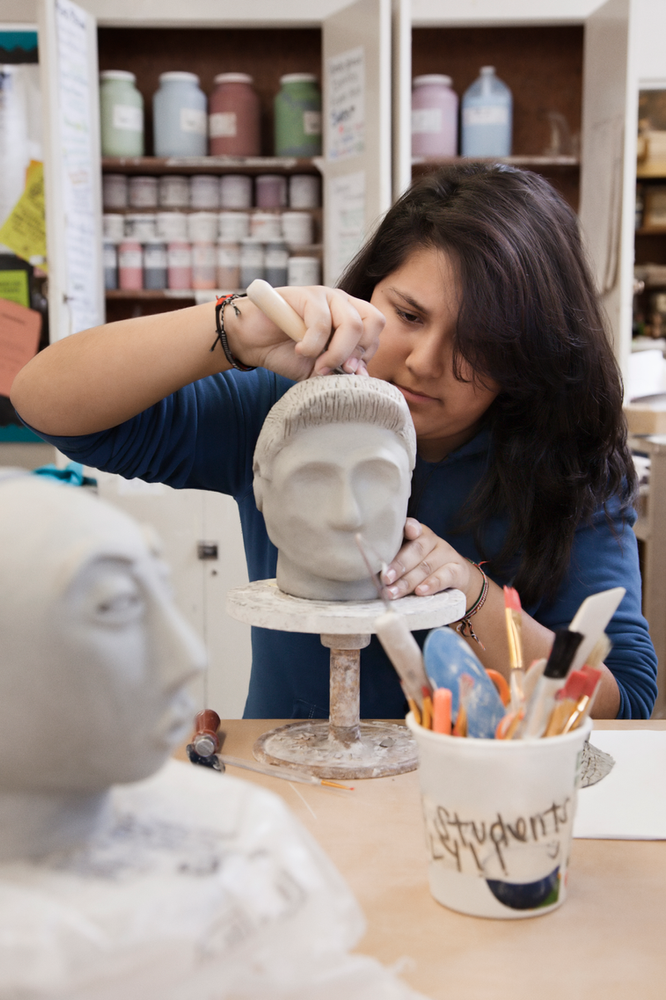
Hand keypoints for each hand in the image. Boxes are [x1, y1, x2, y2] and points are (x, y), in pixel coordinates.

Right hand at [226, 285, 384, 379]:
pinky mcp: (306, 295)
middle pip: (373, 323)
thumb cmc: (286, 352)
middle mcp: (342, 303)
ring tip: (318, 364)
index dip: (367, 354)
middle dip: (358, 353)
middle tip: (339, 370)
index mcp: (351, 317)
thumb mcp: (319, 368)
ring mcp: (326, 296)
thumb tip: (363, 377)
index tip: (348, 373)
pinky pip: (321, 323)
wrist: (252, 340)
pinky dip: (312, 345)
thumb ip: (340, 371)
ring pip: (351, 324)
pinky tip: (299, 350)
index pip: (376, 331)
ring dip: (337, 352)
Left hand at [381, 519, 480, 602]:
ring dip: (408, 582)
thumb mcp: (407, 560)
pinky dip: (431, 584)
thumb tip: (368, 570)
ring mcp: (446, 554)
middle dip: (398, 565)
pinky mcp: (458, 570)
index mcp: (417, 533)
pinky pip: (445, 576)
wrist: (455, 578)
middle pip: (416, 550)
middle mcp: (432, 540)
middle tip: (385, 579)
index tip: (404, 532)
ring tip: (393, 592)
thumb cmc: (420, 568)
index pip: (411, 526)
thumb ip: (392, 560)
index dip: (407, 528)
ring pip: (426, 566)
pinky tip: (420, 591)